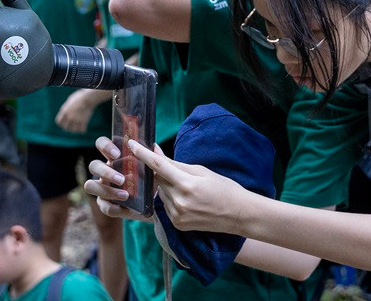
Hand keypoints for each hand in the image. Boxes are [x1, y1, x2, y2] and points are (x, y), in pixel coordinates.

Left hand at [56, 88, 109, 132]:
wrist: (88, 97)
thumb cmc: (80, 97)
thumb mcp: (69, 102)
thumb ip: (66, 109)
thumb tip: (66, 114)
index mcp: (64, 111)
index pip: (59, 122)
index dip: (62, 124)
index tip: (66, 123)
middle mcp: (68, 117)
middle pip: (65, 128)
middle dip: (69, 127)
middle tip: (74, 126)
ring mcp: (76, 120)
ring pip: (74, 131)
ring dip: (76, 130)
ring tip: (79, 127)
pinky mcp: (83, 121)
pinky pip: (82, 130)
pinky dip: (83, 129)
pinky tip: (84, 127)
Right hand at [83, 136, 154, 221]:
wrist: (154, 202)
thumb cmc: (151, 179)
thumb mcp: (154, 168)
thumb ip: (154, 157)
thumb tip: (154, 146)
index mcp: (114, 157)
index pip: (102, 144)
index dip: (105, 147)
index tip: (117, 154)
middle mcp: (105, 171)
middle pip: (93, 165)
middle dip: (105, 172)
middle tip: (122, 179)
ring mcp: (102, 188)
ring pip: (90, 186)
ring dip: (107, 190)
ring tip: (125, 194)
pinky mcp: (105, 204)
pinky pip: (103, 206)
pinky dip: (115, 207)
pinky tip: (126, 208)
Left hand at [126, 138, 247, 232]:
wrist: (238, 214)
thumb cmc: (223, 188)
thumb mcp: (201, 171)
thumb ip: (175, 163)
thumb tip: (156, 151)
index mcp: (187, 184)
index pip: (158, 166)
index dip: (143, 154)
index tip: (131, 144)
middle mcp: (179, 202)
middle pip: (158, 179)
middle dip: (160, 171)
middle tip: (172, 168)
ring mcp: (177, 216)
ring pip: (160, 193)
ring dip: (166, 185)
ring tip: (186, 186)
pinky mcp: (177, 224)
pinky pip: (165, 205)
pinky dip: (170, 198)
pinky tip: (186, 198)